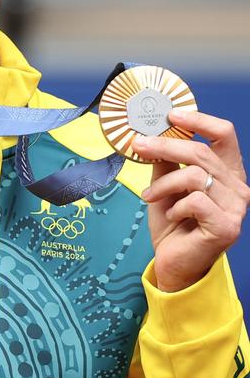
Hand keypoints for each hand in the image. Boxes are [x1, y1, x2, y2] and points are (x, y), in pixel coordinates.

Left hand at [134, 109, 249, 291]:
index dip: (199, 121)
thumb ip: (165, 162)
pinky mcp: (226, 226)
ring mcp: (236, 208)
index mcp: (227, 173)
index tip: (171, 115)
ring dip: (164, 184)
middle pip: (201, 153)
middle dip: (164, 147)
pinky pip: (194, 201)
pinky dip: (174, 206)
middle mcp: (238, 187)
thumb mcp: (166, 186)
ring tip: (149, 197)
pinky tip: (171, 216)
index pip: (224, 135)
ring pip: (195, 176)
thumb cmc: (172, 224)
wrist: (174, 263)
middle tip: (138, 146)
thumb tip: (149, 134)